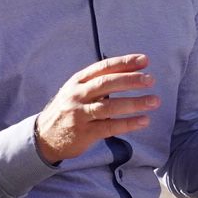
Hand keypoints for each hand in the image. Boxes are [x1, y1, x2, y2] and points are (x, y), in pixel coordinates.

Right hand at [34, 54, 157, 164]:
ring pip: (110, 106)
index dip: (124, 63)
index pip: (103, 68)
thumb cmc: (68, 110)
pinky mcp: (84, 133)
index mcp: (78, 81)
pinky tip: (144, 121)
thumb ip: (97, 82)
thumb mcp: (76, 91)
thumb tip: (130, 71)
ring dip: (134, 103)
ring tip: (154, 101)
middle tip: (150, 80)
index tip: (144, 60)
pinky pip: (110, 127)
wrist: (43, 137)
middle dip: (130, 80)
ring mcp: (80, 114)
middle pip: (107, 84)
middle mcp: (77, 95)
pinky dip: (128, 123)